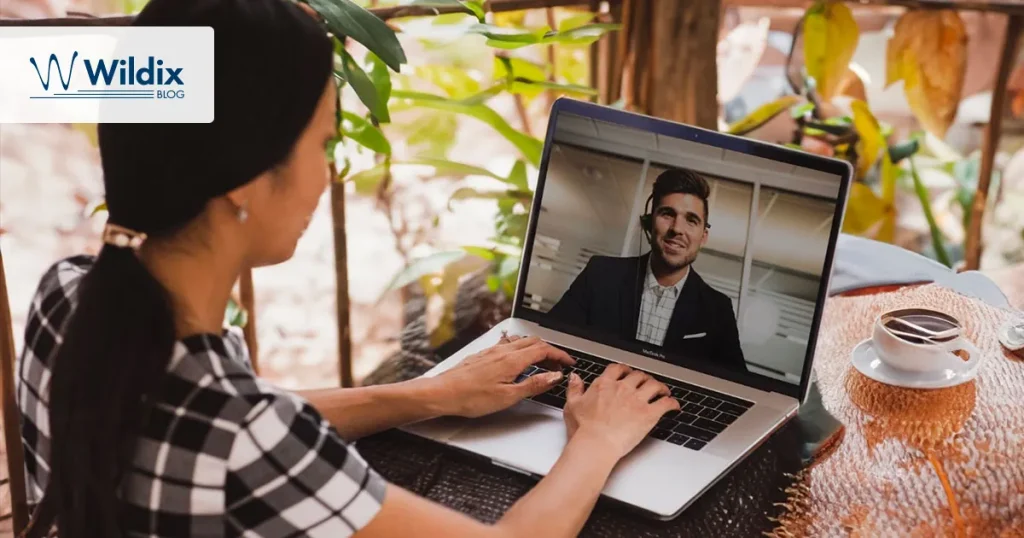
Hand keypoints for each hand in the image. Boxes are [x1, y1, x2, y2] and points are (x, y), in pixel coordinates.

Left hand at [432, 335, 574, 417]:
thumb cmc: (471, 397)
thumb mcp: (508, 397)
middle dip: (550, 351)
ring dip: (535, 349)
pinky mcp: (483, 355)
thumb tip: (554, 376)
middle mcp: (503, 351)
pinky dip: (520, 349)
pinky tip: (516, 357)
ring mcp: (492, 351)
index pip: (544, 349)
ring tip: (541, 363)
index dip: (560, 354)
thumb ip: (533, 385)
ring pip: (520, 342)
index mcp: (512, 360)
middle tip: (558, 365)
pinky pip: (507, 344)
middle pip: (534, 342)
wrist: (442, 393)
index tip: (568, 362)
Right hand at [563, 364, 679, 459]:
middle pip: (638, 375)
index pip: (618, 369)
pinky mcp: (649, 414)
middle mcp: (623, 389)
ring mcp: (637, 400)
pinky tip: (673, 405)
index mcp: (605, 385)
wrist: (596, 443)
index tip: (626, 372)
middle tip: (646, 382)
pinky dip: (672, 403)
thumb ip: (574, 389)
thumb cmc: (584, 429)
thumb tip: (575, 378)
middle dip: (643, 378)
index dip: (624, 369)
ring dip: (660, 387)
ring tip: (663, 391)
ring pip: (654, 385)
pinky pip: (666, 403)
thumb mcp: (572, 405)